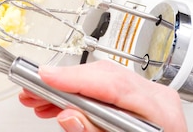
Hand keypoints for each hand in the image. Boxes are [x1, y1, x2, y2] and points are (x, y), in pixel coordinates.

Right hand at [19, 60, 186, 131]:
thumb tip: (69, 116)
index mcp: (160, 112)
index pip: (114, 85)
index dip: (76, 78)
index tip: (46, 77)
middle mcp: (156, 97)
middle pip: (104, 76)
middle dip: (63, 83)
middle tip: (32, 90)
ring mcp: (147, 96)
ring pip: (99, 79)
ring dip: (65, 89)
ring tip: (38, 100)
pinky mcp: (136, 99)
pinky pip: (103, 88)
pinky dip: (78, 96)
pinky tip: (57, 104)